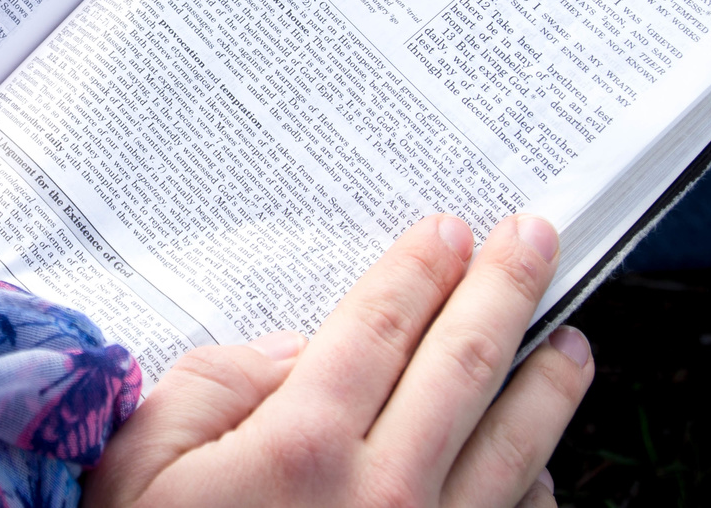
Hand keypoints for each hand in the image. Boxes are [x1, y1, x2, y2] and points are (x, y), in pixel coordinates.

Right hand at [85, 214, 592, 507]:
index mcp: (302, 449)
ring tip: (570, 341)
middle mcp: (382, 497)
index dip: (418, 268)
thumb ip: (215, 385)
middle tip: (534, 237)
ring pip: (515, 449)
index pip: (380, 326)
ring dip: (549, 384)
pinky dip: (539, 485)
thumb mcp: (140, 461)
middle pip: (464, 365)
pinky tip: (542, 458)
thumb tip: (299, 354)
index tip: (448, 229)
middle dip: (505, 288)